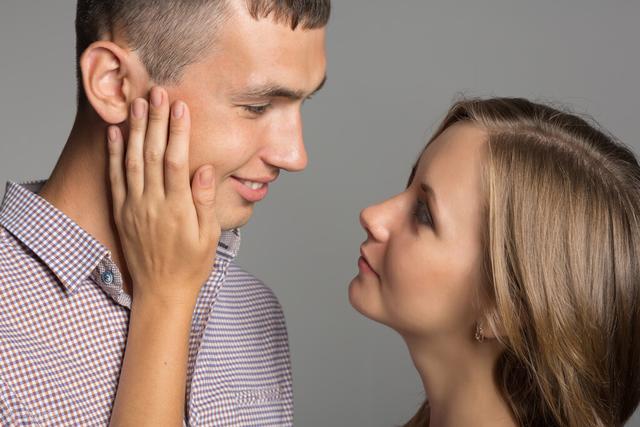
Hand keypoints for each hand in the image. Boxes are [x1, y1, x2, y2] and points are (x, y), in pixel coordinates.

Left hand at [107, 86, 220, 306]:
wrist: (162, 292)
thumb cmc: (191, 264)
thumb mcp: (208, 237)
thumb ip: (205, 202)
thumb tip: (205, 170)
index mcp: (177, 209)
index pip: (176, 162)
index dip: (177, 132)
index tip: (181, 107)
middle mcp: (152, 205)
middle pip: (151, 155)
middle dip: (154, 121)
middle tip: (157, 93)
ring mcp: (133, 208)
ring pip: (131, 161)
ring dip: (133, 130)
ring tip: (136, 103)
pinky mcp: (122, 212)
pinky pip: (115, 179)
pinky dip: (113, 154)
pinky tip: (115, 133)